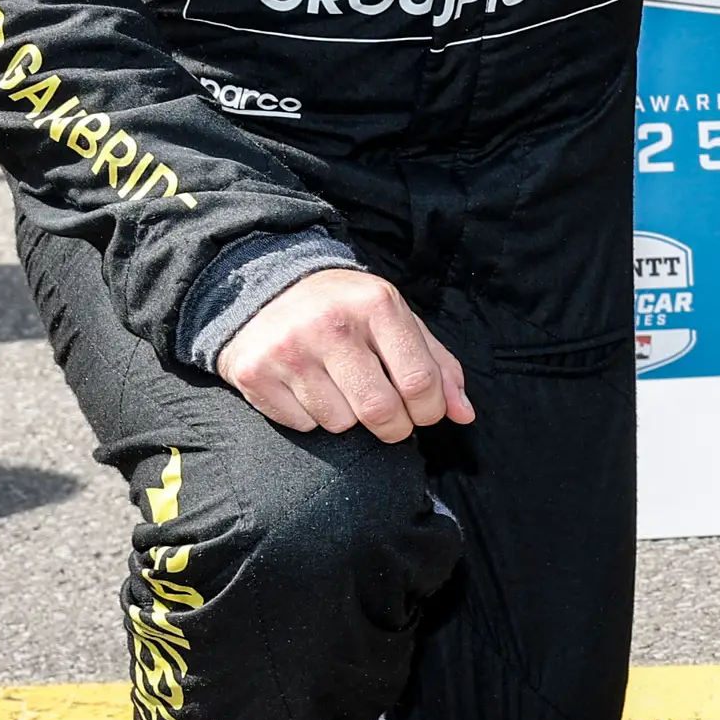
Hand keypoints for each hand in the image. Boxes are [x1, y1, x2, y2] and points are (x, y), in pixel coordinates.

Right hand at [222, 267, 474, 442]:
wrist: (268, 291)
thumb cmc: (347, 311)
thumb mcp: (397, 321)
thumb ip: (437, 365)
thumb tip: (464, 414)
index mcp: (377, 304)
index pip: (419, 379)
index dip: (430, 409)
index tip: (424, 413)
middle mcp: (331, 324)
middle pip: (380, 409)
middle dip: (394, 428)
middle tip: (391, 420)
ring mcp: (289, 349)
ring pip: (340, 423)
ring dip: (350, 418)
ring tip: (341, 388)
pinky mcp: (255, 374)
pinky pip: (303, 425)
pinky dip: (313, 417)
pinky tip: (308, 387)